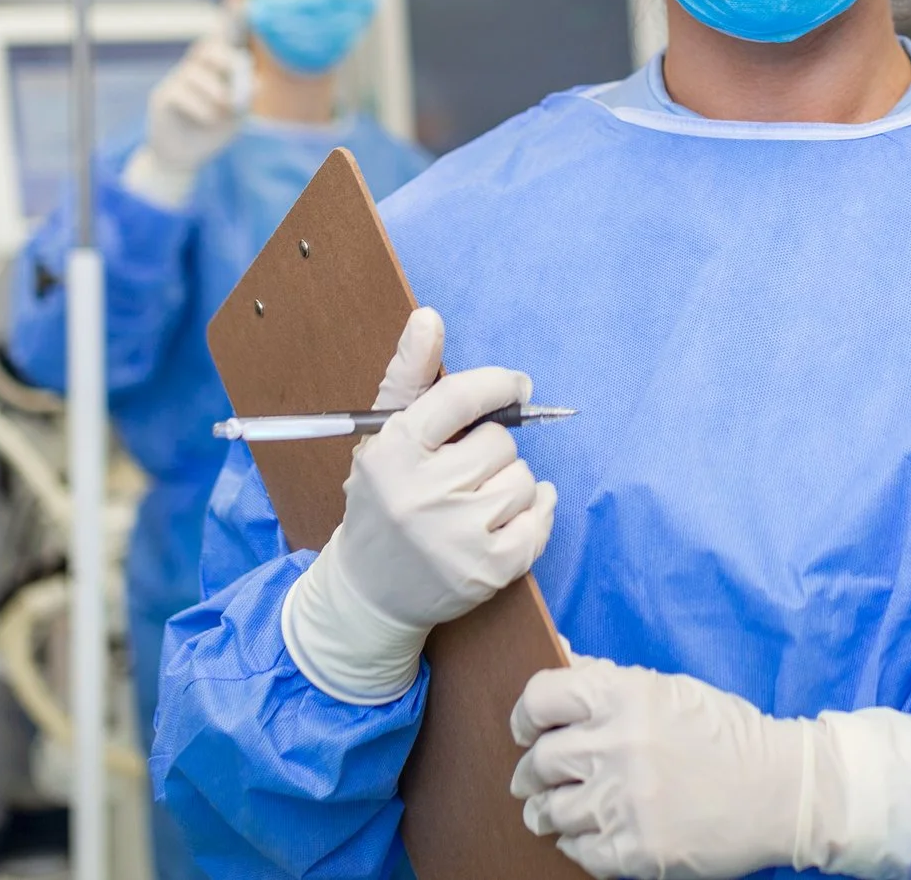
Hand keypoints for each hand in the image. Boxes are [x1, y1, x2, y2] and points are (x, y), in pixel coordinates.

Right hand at [123, 34, 244, 205]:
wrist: (185, 156)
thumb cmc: (214, 128)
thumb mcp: (239, 113)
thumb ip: (248, 95)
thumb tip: (256, 81)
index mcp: (218, 66)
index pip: (224, 36)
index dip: (231, 17)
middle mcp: (196, 67)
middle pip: (210, 47)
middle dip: (227, 61)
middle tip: (237, 87)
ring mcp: (177, 79)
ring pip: (199, 74)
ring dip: (218, 96)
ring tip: (222, 112)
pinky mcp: (163, 96)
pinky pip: (184, 94)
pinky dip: (203, 110)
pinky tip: (206, 120)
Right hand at [280, 308, 555, 702]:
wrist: (369, 592)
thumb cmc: (383, 500)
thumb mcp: (383, 436)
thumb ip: (410, 375)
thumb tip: (430, 317)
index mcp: (392, 452)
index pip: (461, 396)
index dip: (498, 384)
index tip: (516, 386)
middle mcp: (421, 495)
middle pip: (500, 441)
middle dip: (489, 450)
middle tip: (463, 472)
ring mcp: (457, 537)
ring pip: (522, 477)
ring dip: (508, 483)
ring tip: (474, 501)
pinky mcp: (488, 571)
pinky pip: (541, 517)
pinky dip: (536, 511)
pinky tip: (510, 516)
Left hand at [510, 661, 910, 879]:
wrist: (780, 791)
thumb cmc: (723, 733)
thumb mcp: (666, 688)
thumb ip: (607, 676)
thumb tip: (559, 655)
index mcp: (624, 696)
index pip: (539, 699)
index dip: (525, 717)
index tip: (528, 729)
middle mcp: (618, 746)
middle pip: (538, 762)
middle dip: (531, 772)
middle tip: (537, 777)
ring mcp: (624, 803)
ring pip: (549, 812)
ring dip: (548, 811)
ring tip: (560, 809)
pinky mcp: (635, 851)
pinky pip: (577, 851)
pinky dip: (578, 843)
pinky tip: (595, 832)